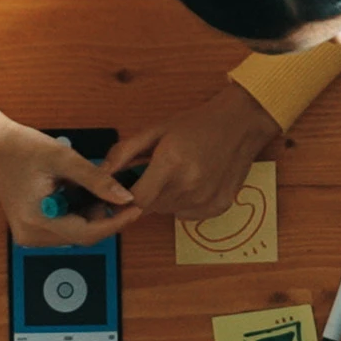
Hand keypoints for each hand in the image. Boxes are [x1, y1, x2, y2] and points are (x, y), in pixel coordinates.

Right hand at [0, 119, 144, 246]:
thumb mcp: (63, 158)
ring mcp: (31, 236)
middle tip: (122, 197)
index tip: (136, 209)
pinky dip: (81, 215)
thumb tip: (125, 197)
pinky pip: (67, 228)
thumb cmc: (22, 147)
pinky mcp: (33, 231)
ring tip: (100, 191)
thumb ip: (97, 180)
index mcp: (36, 221)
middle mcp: (31, 236)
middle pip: (84, 236)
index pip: (87, 233)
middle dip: (106, 218)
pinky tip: (84, 196)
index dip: (116, 222)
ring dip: (94, 216)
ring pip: (77, 234)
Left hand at [108, 85, 281, 219]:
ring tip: (177, 175)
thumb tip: (101, 172)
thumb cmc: (197, 125)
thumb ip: (125, 152)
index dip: (126, 199)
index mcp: (170, 164)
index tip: (124, 191)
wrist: (239, 125)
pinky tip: (193, 184)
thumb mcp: (156, 130)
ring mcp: (205, 200)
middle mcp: (189, 186)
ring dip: (165, 199)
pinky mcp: (218, 207)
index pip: (136, 200)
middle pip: (151, 207)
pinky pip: (188, 215)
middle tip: (155, 173)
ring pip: (169, 212)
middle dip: (147, 193)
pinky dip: (184, 204)